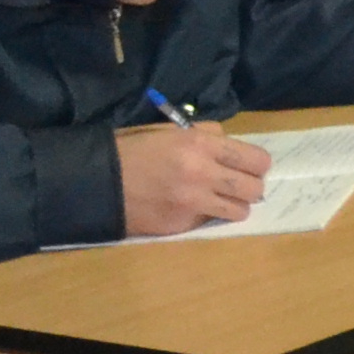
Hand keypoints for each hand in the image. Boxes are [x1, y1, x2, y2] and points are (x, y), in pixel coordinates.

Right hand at [118, 123, 269, 235]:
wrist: (96, 180)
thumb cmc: (130, 150)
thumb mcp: (166, 130)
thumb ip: (202, 134)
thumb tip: (226, 140)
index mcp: (200, 145)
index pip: (256, 160)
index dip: (258, 165)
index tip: (250, 167)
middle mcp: (203, 174)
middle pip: (255, 188)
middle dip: (250, 187)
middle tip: (237, 185)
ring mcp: (194, 202)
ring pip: (240, 211)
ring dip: (234, 206)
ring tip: (219, 200)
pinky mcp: (183, 224)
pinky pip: (211, 221)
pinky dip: (207, 215)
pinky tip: (190, 207)